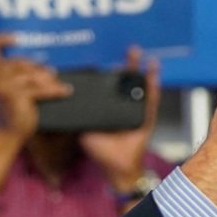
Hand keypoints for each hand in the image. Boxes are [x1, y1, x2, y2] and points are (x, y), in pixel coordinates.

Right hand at [0, 32, 71, 139]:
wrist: (8, 133)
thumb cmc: (12, 108)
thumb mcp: (9, 86)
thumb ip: (16, 71)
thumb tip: (44, 60)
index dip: (2, 38)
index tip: (17, 39)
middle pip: (21, 62)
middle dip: (38, 68)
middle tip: (52, 72)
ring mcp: (3, 86)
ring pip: (33, 76)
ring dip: (49, 80)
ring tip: (59, 83)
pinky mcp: (15, 96)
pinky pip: (40, 89)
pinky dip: (55, 90)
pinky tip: (65, 91)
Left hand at [79, 46, 160, 192]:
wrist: (117, 167)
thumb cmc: (101, 151)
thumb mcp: (84, 132)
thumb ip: (77, 119)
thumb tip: (63, 107)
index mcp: (109, 108)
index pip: (108, 86)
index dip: (106, 73)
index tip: (103, 59)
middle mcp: (123, 106)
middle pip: (125, 81)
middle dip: (126, 65)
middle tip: (127, 49)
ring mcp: (136, 110)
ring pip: (138, 85)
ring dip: (139, 69)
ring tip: (137, 53)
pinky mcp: (146, 116)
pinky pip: (150, 99)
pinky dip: (153, 85)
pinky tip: (153, 71)